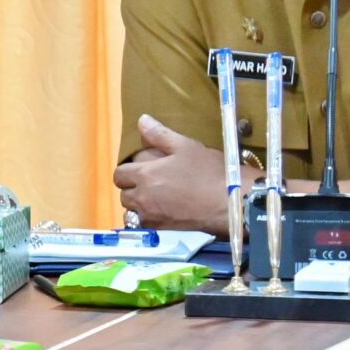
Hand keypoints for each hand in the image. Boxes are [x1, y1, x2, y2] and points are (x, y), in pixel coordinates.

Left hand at [110, 114, 235, 231]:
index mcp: (144, 174)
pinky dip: (147, 218)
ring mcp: (151, 215)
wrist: (230, 202)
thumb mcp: (185, 146)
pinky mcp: (162, 229)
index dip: (127, 170)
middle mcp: (142, 197)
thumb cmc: (208, 171)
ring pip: (131, 210)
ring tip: (155, 197)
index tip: (141, 168)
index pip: (119, 174)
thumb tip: (141, 120)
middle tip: (149, 182)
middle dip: (131, 187)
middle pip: (123, 193)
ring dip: (137, 204)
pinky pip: (144, 224)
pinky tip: (162, 211)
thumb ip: (159, 134)